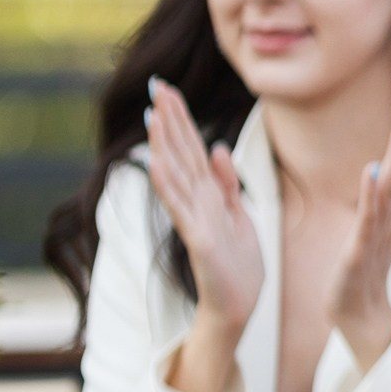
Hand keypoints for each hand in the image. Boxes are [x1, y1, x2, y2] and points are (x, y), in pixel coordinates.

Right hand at [143, 76, 261, 338]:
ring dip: (164, 145)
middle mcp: (197, 203)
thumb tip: (217, 148)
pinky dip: (168, 187)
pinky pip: (181, 210)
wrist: (237, 305)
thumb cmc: (237, 264)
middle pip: (181, 154)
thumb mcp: (238, 215)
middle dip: (170, 121)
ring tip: (152, 115)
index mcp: (208, 195)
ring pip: (177, 176)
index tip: (167, 88)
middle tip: (156, 86)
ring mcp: (195, 220)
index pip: (191, 149)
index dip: (181, 119)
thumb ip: (226, 184)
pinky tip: (155, 165)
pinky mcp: (199, 240)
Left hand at [325, 95, 390, 371]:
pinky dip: (370, 196)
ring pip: (389, 192)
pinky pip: (366, 221)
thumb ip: (382, 201)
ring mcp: (377, 237)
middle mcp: (389, 220)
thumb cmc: (364, 274)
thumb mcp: (373, 231)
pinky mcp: (360, 254)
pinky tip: (371, 172)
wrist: (360, 320)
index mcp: (390, 212)